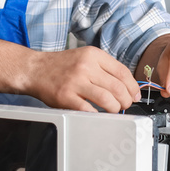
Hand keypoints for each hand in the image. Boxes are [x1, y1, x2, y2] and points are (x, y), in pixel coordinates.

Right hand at [27, 46, 141, 112]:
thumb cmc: (61, 65)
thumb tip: (127, 85)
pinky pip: (89, 110)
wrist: (35, 69)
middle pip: (118, 88)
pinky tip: (98, 114)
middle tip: (125, 105)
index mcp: (93, 55)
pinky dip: (98, 115)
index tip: (135, 95)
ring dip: (115, 109)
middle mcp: (85, 66)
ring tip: (113, 110)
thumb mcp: (85, 57)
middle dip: (126, 101)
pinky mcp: (66, 97)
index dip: (132, 87)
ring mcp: (75, 82)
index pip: (122, 72)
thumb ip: (104, 68)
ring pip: (107, 100)